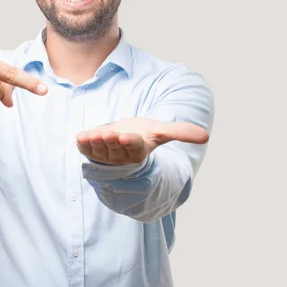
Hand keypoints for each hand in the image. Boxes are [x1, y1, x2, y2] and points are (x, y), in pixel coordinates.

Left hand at [76, 117, 208, 165]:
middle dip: (111, 141)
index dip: (129, 142)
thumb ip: (180, 132)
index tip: (125, 136)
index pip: (134, 147)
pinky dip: (83, 144)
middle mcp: (121, 155)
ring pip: (100, 150)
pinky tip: (81, 137)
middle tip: (109, 134)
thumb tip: (206, 136)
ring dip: (96, 143)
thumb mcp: (160, 132)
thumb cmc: (142, 135)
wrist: (122, 139)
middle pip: (116, 148)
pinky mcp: (91, 151)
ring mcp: (104, 155)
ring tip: (94, 135)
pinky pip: (86, 149)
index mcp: (138, 150)